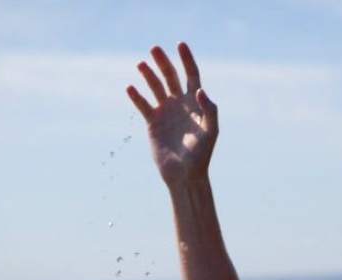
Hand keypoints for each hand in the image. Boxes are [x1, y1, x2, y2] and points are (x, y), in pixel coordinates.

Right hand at [127, 42, 217, 186]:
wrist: (185, 174)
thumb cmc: (201, 154)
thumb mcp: (210, 131)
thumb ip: (209, 110)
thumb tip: (200, 90)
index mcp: (196, 103)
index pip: (191, 75)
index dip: (186, 59)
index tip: (180, 44)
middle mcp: (180, 104)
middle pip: (171, 77)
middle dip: (163, 62)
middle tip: (154, 48)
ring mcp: (166, 112)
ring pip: (155, 87)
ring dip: (148, 75)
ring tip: (141, 63)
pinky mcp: (153, 122)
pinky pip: (143, 105)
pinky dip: (136, 96)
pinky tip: (130, 87)